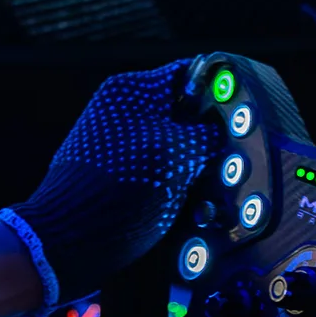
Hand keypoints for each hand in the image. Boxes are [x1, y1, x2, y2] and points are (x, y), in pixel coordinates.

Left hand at [0, 59, 218, 316]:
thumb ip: (209, 132)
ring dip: (198, 169)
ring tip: (212, 194)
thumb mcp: (179, 154)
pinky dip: (178, 187)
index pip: (192, 74)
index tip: (248, 114)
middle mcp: (121, 111)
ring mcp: (117, 144)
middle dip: (212, 138)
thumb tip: (227, 127)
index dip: (224, 92)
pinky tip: (191, 210)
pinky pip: (160, 173)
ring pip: (177, 148)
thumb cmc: (123, 189)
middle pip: (186, 114)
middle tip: (234, 160)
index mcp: (133, 90)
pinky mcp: (116, 176)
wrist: (67, 242)